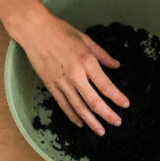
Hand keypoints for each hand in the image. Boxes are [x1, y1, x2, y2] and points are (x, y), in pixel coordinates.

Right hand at [16, 8, 128, 133]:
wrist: (34, 29)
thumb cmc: (60, 31)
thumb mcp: (85, 39)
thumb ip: (102, 55)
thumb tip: (116, 65)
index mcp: (86, 61)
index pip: (106, 86)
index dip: (117, 98)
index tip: (125, 105)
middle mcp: (76, 75)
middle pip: (94, 102)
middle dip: (107, 115)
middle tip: (117, 122)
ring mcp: (62, 82)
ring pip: (79, 107)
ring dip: (91, 121)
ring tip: (101, 131)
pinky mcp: (51, 85)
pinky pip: (64, 105)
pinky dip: (73, 116)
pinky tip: (81, 123)